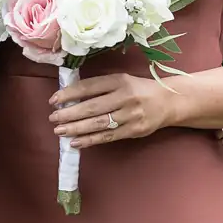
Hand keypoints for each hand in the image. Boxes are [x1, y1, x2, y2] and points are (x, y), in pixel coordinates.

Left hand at [50, 69, 181, 147]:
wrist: (169, 102)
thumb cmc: (139, 90)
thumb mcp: (122, 81)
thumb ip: (100, 87)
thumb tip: (70, 97)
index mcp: (120, 80)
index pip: (90, 86)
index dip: (70, 93)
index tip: (54, 100)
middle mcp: (125, 96)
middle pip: (92, 107)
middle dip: (69, 113)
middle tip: (53, 118)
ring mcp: (130, 115)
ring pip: (98, 123)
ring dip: (76, 128)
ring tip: (59, 131)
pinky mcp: (134, 130)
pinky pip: (108, 136)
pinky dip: (90, 140)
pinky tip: (76, 142)